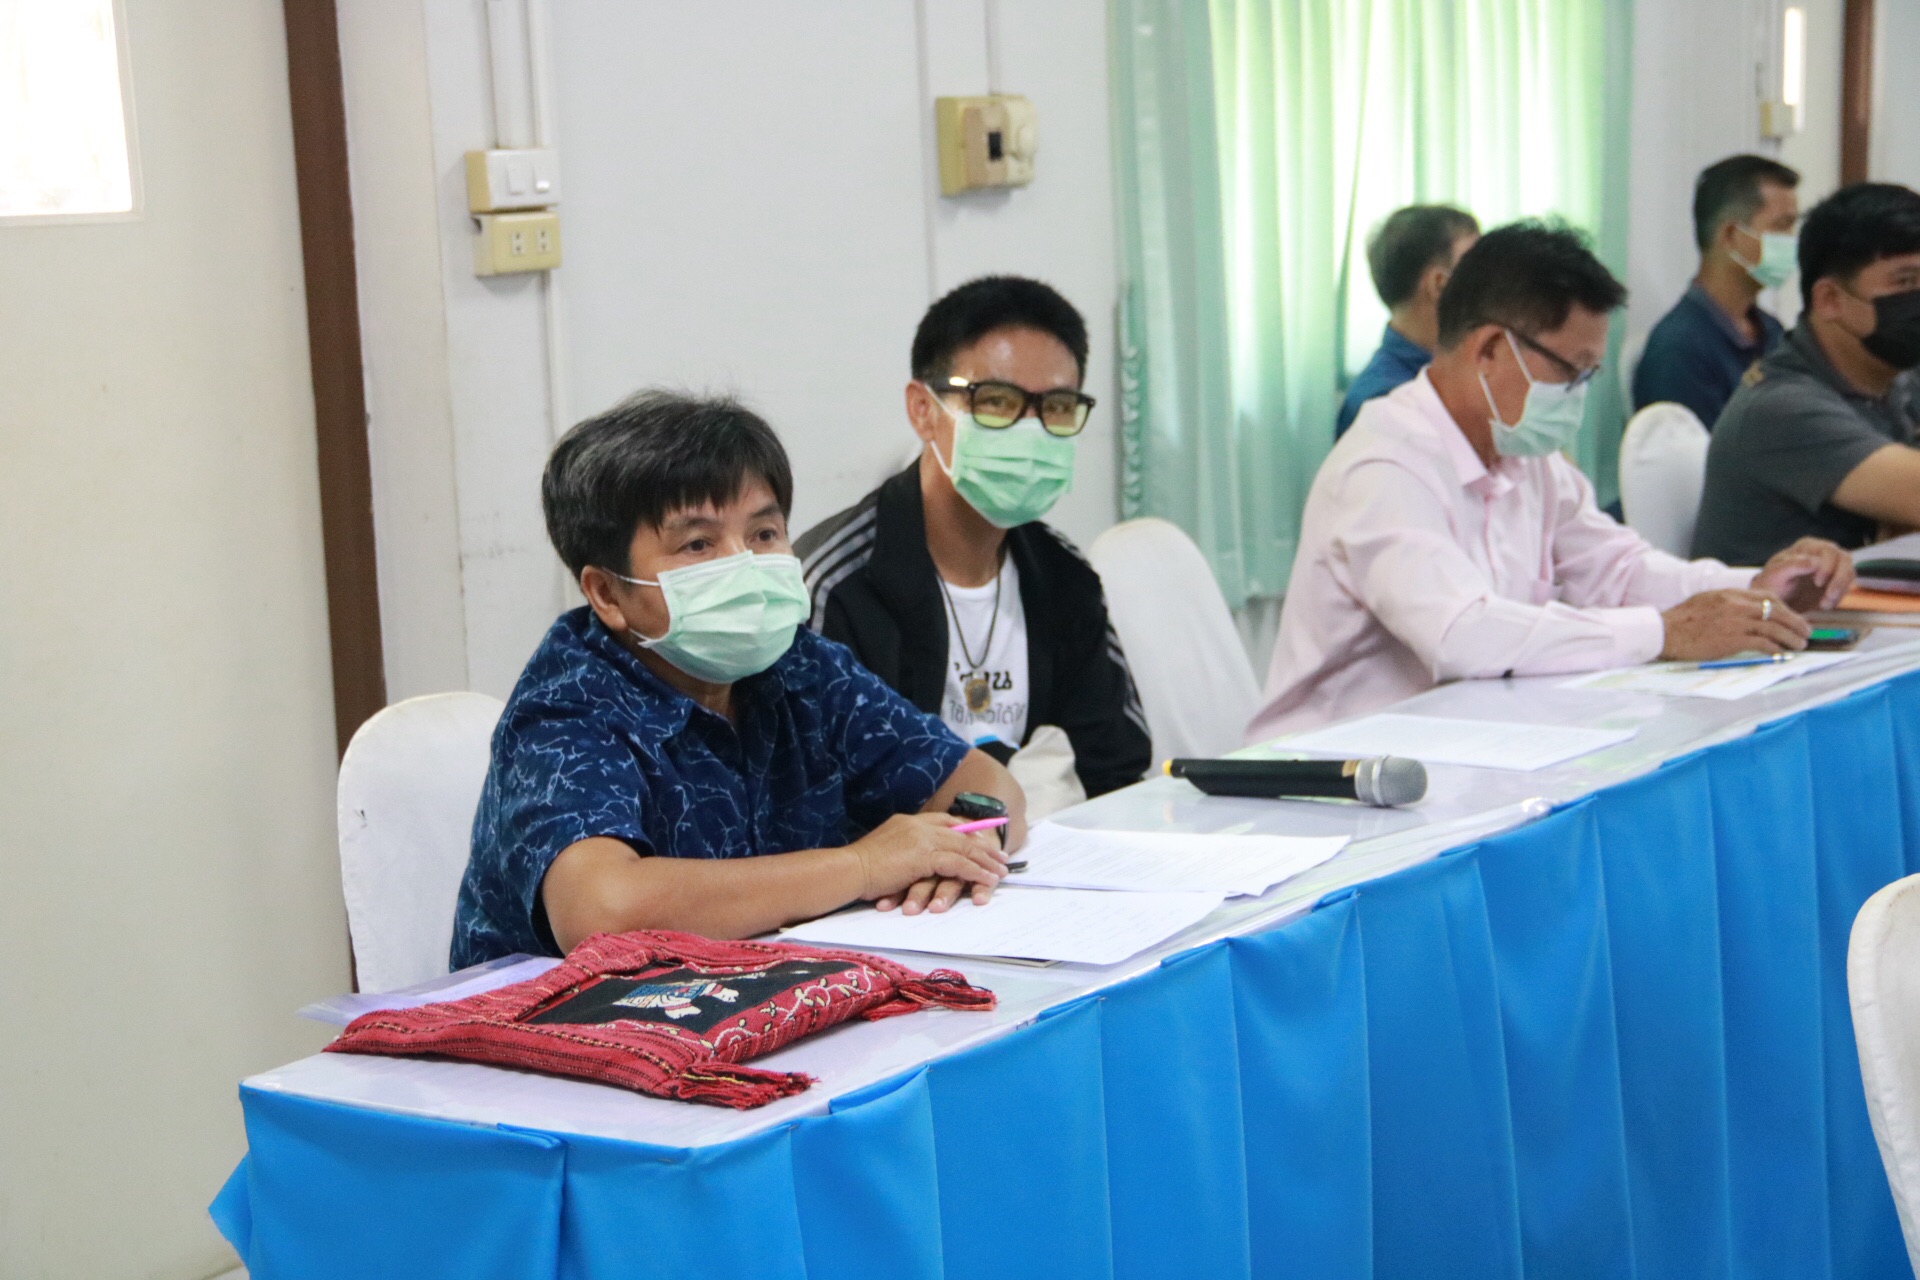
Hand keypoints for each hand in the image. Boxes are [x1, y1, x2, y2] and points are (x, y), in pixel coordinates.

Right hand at [847, 814, 1005, 914]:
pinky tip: (987, 880)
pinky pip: (959, 863)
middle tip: (1001, 856)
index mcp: (908, 822)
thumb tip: (909, 860)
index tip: (981, 839)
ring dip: (985, 861)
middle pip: (960, 833)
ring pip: (964, 848)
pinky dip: (976, 872)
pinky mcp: (925, 856)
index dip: (966, 831)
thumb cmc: (857, 867)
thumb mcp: (883, 850)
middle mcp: (918, 826)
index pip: (945, 822)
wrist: (849, 869)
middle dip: (983, 846)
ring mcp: (923, 839)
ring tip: (1001, 872)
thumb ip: (900, 849)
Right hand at [1659, 588, 1809, 660]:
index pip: (1768, 597)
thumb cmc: (1681, 621)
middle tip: (1806, 632)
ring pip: (1775, 628)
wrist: (1664, 632)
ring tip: (1801, 645)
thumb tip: (1746, 612)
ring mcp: (1736, 622)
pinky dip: (1776, 649)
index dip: (1785, 608)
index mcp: (1730, 594)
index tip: (1792, 617)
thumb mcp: (1706, 601)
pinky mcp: (1733, 639)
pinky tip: (1782, 654)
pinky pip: (1763, 643)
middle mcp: (1737, 605)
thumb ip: (1728, 603)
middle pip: (1777, 611)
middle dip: (1796, 622)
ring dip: (1791, 638)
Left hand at [1751, 537, 1855, 611]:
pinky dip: (1838, 598)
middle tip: (1829, 596)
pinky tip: (1824, 606)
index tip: (1817, 583)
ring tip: (1825, 605)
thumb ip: (1792, 565)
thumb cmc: (1770, 584)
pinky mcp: (1834, 582)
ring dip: (1841, 590)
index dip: (1827, 567)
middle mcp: (1823, 553)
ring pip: (1849, 573)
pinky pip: (1845, 587)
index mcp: (1808, 546)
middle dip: (1840, 579)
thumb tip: (1814, 562)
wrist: (1770, 599)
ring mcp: (1831, 566)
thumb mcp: (1775, 575)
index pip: (1828, 551)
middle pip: (1845, 559)